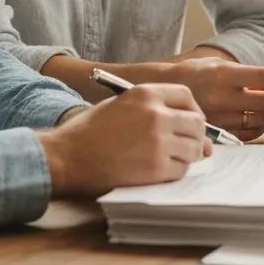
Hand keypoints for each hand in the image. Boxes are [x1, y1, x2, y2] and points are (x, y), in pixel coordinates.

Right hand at [38, 83, 209, 197]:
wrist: (66, 156)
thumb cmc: (89, 131)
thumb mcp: (121, 104)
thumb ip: (153, 109)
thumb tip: (185, 122)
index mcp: (146, 93)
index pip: (187, 95)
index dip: (192, 109)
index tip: (190, 120)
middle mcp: (156, 114)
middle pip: (197, 122)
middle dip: (195, 134)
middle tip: (187, 144)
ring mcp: (158, 142)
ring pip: (193, 148)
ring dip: (188, 155)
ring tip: (172, 158)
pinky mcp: (155, 168)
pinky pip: (181, 169)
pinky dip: (177, 171)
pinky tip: (162, 170)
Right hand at [141, 57, 263, 139]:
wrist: (162, 93)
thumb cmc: (193, 74)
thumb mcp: (215, 65)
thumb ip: (243, 74)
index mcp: (222, 74)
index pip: (262, 77)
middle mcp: (221, 97)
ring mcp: (219, 117)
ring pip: (259, 119)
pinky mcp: (216, 133)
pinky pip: (247, 133)